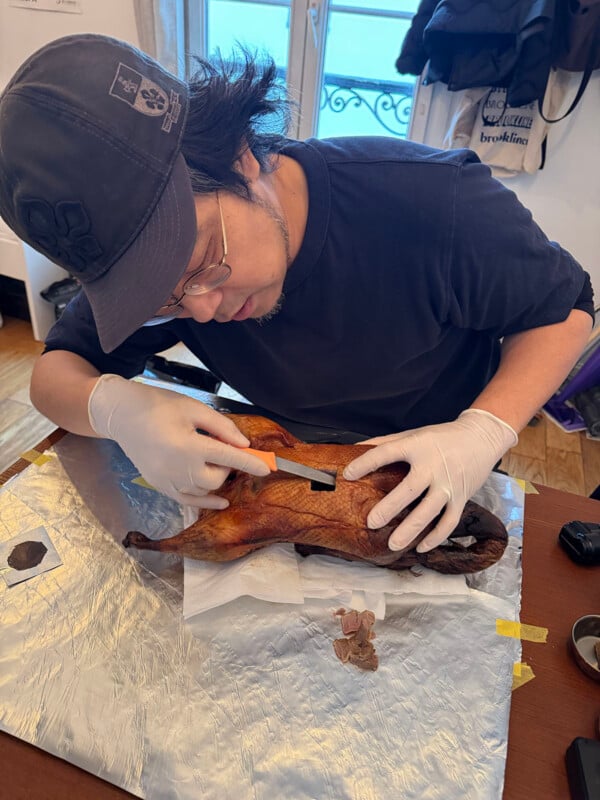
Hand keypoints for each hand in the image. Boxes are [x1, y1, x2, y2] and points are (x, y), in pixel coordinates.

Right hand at [88, 374, 269, 505]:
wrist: (121, 414)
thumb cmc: (158, 405)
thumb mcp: (194, 408)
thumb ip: (221, 427)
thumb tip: (243, 444)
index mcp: (188, 446)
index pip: (228, 458)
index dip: (251, 463)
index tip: (268, 467)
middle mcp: (177, 469)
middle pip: (217, 478)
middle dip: (228, 466)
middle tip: (226, 449)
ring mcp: (167, 481)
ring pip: (204, 491)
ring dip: (216, 479)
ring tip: (214, 461)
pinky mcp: (159, 486)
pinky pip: (187, 501)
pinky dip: (205, 502)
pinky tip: (220, 501)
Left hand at [343, 409, 516, 552]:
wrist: (482, 437)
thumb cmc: (442, 437)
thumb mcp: (414, 434)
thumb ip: (386, 442)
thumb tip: (356, 446)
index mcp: (417, 446)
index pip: (386, 453)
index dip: (366, 463)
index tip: (347, 474)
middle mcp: (433, 466)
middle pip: (409, 489)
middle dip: (390, 507)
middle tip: (372, 522)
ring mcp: (448, 484)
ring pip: (429, 511)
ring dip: (411, 529)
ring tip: (392, 543)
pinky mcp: (462, 497)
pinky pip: (448, 522)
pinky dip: (435, 537)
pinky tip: (419, 548)